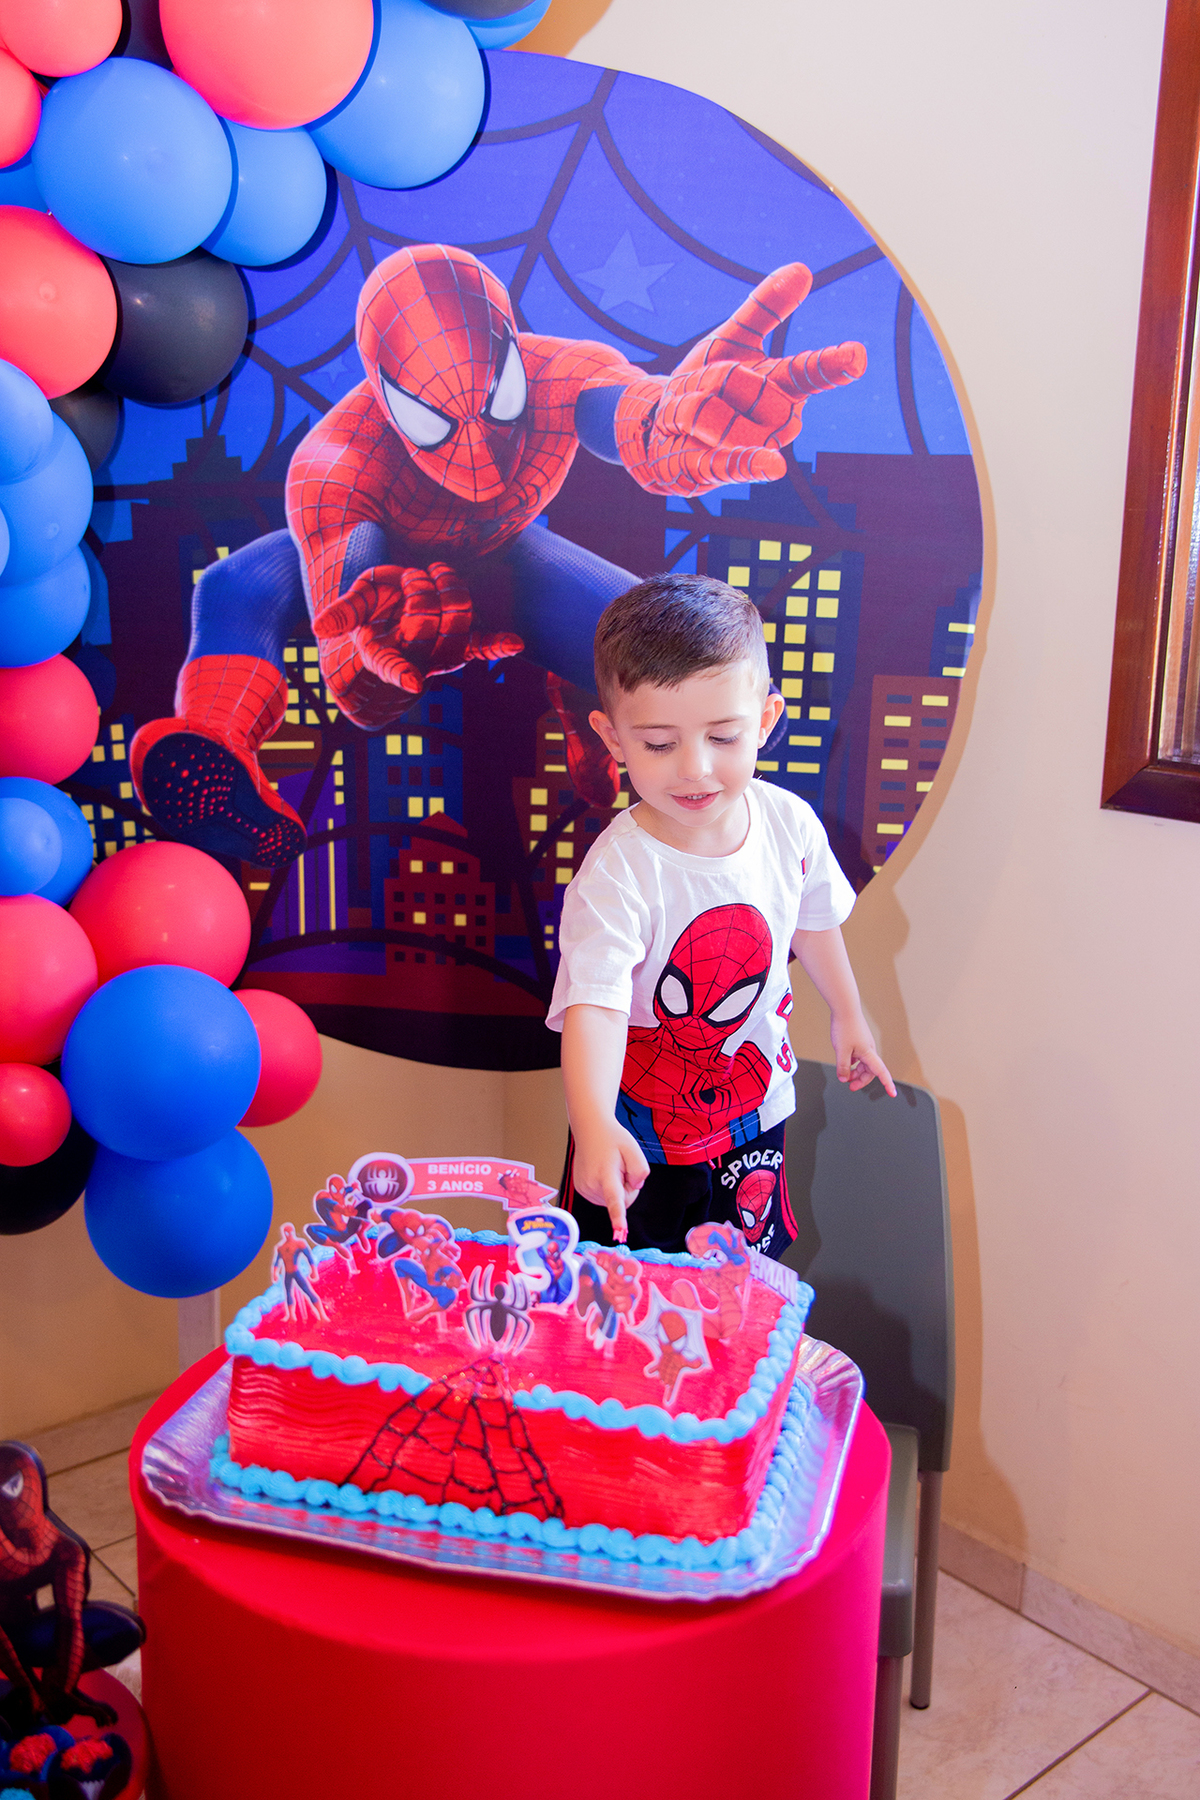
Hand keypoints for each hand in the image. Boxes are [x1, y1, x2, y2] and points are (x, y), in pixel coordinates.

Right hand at [313, 560, 523, 729]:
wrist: (393, 607)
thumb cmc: (372, 605)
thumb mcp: (354, 603)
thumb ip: (341, 612)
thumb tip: (318, 627)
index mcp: (383, 653)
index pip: (391, 666)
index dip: (401, 674)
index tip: (412, 681)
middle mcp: (415, 658)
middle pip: (429, 623)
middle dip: (422, 591)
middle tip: (413, 576)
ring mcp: (441, 653)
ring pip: (458, 621)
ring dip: (451, 589)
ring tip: (436, 573)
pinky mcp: (462, 645)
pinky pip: (481, 648)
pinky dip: (497, 645)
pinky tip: (515, 643)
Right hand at [571, 1122, 648, 1242]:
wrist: (590, 1129)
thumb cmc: (614, 1139)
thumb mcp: (634, 1149)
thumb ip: (641, 1171)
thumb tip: (634, 1188)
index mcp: (606, 1174)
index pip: (614, 1199)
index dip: (618, 1217)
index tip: (620, 1232)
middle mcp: (592, 1185)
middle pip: (623, 1201)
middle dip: (627, 1187)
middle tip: (621, 1166)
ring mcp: (584, 1189)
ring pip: (612, 1201)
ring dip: (616, 1187)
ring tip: (609, 1166)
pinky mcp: (581, 1190)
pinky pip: (603, 1197)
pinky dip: (607, 1187)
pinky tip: (602, 1171)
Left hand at [614, 264, 866, 495]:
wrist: (660, 428)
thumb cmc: (704, 383)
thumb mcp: (731, 340)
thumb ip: (765, 309)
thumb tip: (803, 268)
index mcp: (783, 387)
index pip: (810, 372)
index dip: (832, 364)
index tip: (858, 355)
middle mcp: (775, 423)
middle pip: (738, 383)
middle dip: (708, 378)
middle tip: (700, 387)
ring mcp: (749, 448)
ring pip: (717, 414)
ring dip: (689, 406)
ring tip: (687, 417)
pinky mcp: (717, 471)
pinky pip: (736, 464)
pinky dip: (752, 464)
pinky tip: (775, 467)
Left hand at [831, 1012, 896, 1095]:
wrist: (845, 1008)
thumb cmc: (845, 1026)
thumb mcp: (841, 1050)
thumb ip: (842, 1067)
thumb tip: (844, 1078)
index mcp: (868, 1053)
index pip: (881, 1072)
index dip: (887, 1084)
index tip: (892, 1094)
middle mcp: (869, 1049)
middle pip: (870, 1071)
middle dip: (861, 1080)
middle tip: (850, 1086)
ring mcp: (864, 1045)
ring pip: (863, 1064)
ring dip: (855, 1072)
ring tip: (844, 1075)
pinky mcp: (859, 1041)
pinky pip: (858, 1057)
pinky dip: (852, 1063)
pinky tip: (843, 1062)